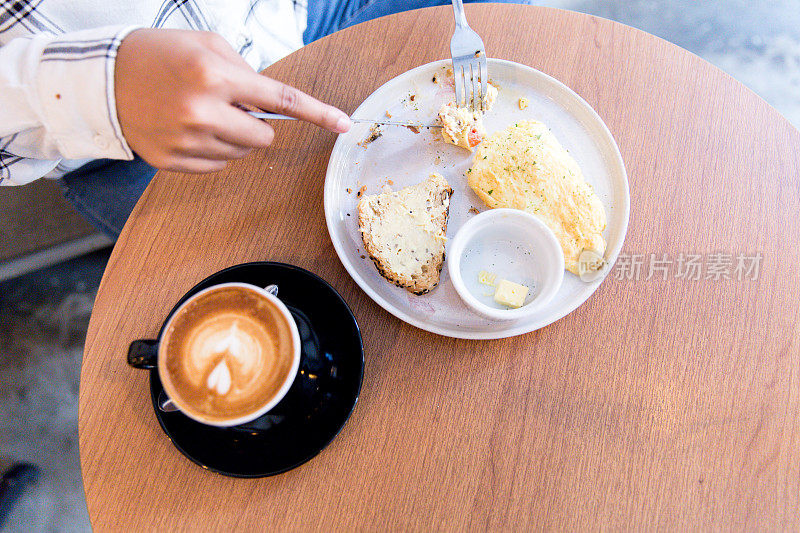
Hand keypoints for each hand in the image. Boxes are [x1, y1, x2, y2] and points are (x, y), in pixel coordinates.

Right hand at [114, 29, 350, 172]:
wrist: (99, 79)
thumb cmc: (157, 55)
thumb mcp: (205, 45)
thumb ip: (245, 73)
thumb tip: (272, 105)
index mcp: (214, 76)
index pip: (280, 100)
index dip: (317, 113)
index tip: (344, 124)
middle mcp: (203, 112)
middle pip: (264, 137)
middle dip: (256, 124)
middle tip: (228, 105)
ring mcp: (187, 141)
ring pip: (241, 153)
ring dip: (232, 136)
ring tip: (199, 113)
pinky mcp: (173, 162)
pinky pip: (217, 165)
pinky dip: (212, 150)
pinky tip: (187, 130)